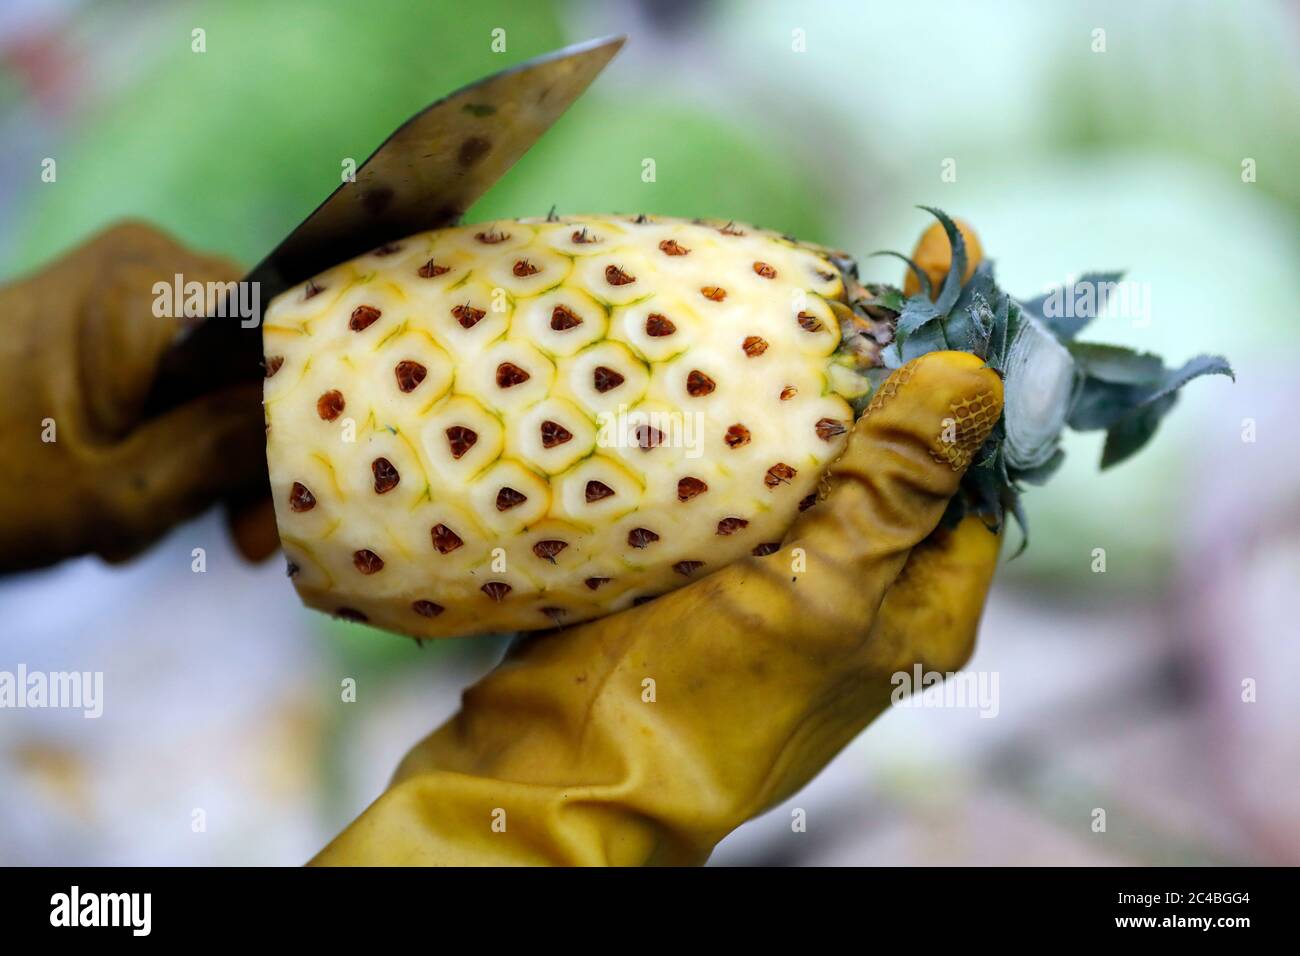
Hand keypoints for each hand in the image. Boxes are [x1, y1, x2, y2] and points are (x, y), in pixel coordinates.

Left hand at [0, 222, 272, 571]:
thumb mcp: (114, 496)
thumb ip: (224, 453)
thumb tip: (316, 425)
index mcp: (145, 291)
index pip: (278, 345)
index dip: (294, 431)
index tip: (270, 517)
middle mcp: (148, 260)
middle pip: (258, 359)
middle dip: (250, 454)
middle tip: (230, 539)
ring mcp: (128, 277)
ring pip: (230, 370)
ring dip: (214, 452)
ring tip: (156, 518)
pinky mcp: (112, 303)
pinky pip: (189, 365)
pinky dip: (180, 430)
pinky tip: (143, 484)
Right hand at [312, 349, 1002, 864]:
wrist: (563, 771)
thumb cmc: (698, 697)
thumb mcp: (818, 589)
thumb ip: (896, 489)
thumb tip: (976, 375)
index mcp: (919, 606)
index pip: (972, 470)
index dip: (959, 379)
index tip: (936, 271)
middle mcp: (864, 593)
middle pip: (893, 461)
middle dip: (873, 376)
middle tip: (835, 280)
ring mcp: (786, 583)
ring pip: (815, 468)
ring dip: (797, 400)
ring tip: (774, 307)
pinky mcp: (713, 572)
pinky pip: (747, 486)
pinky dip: (738, 434)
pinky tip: (710, 377)